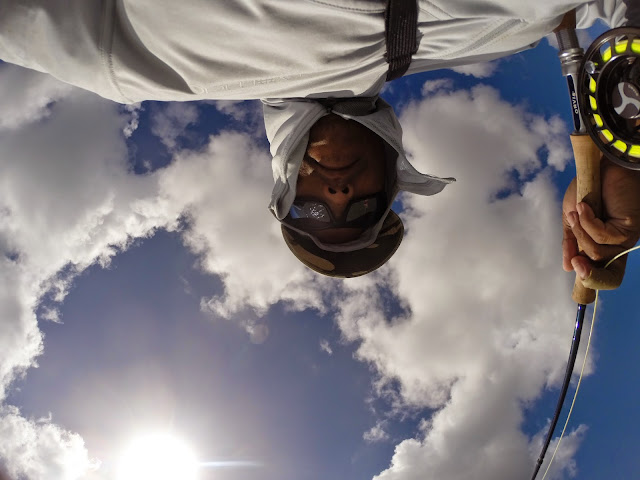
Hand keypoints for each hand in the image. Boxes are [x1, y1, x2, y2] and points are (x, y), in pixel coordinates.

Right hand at [562, 158, 639, 288]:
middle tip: (576, 264)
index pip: (605, 275)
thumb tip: (568, 267)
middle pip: (611, 278)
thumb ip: (570, 242)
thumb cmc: (589, 188)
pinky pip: (601, 236)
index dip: (591, 281)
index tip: (574, 270)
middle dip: (591, 276)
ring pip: (595, 252)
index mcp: (604, 246)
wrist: (602, 166)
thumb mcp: (572, 219)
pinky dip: (588, 221)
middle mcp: (618, 246)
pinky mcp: (628, 228)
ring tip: (578, 210)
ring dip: (580, 231)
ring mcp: (625, 238)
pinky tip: (585, 206)